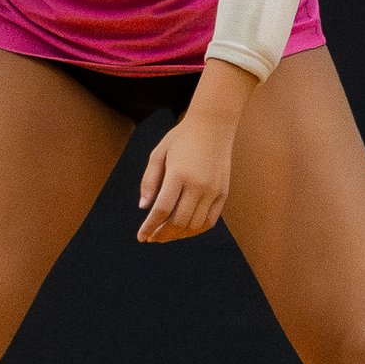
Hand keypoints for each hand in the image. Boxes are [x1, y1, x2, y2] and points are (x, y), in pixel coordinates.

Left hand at [137, 88, 239, 241]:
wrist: (213, 125)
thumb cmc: (181, 138)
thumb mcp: (158, 153)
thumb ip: (149, 180)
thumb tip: (144, 207)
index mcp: (178, 173)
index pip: (162, 209)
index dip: (150, 227)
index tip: (141, 237)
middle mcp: (198, 184)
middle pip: (178, 221)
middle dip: (162, 234)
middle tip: (152, 238)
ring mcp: (213, 190)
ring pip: (195, 224)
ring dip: (178, 235)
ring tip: (166, 235)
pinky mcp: (223, 192)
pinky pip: (210, 221)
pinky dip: (196, 230)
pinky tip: (185, 231)